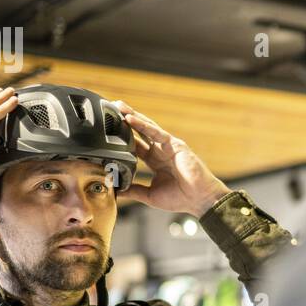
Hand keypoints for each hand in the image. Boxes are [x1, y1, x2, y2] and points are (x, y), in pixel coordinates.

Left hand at [113, 101, 229, 214]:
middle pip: (139, 132)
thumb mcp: (150, 195)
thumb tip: (116, 190)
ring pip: (146, 127)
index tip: (106, 131)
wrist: (199, 199)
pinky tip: (130, 118)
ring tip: (117, 106)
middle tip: (110, 110)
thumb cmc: (180, 198)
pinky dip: (143, 125)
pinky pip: (156, 132)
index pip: (135, 146)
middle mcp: (160, 151)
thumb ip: (133, 190)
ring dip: (132, 116)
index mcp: (154, 162)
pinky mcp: (175, 144)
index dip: (122, 137)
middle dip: (125, 121)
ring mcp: (167, 146)